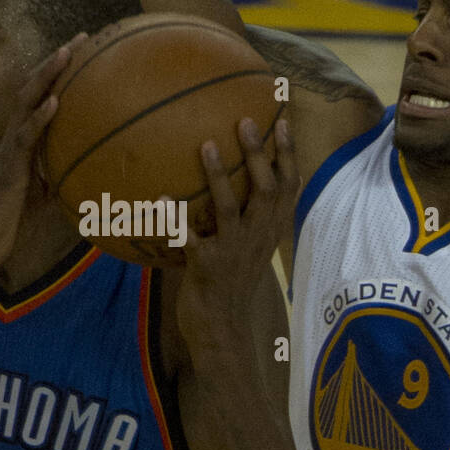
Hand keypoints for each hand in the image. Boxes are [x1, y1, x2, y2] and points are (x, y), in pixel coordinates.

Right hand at [0, 37, 76, 275]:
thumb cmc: (10, 223)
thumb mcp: (44, 197)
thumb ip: (62, 180)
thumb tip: (94, 181)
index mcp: (24, 142)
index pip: (43, 98)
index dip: (61, 74)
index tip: (85, 51)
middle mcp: (15, 138)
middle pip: (36, 89)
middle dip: (58, 61)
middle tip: (83, 37)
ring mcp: (10, 150)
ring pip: (28, 103)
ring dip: (47, 77)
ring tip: (67, 52)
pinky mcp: (9, 168)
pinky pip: (25, 138)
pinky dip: (39, 118)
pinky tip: (55, 102)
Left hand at [174, 115, 298, 359]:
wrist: (221, 329)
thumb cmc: (231, 282)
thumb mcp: (252, 247)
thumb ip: (253, 217)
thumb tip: (243, 180)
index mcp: (270, 230)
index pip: (289, 188)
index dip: (289, 154)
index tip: (284, 120)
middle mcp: (257, 237)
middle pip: (266, 190)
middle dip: (258, 154)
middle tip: (246, 120)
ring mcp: (232, 251)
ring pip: (229, 208)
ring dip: (217, 177)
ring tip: (206, 146)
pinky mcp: (206, 267)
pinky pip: (189, 239)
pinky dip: (174, 220)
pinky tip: (160, 199)